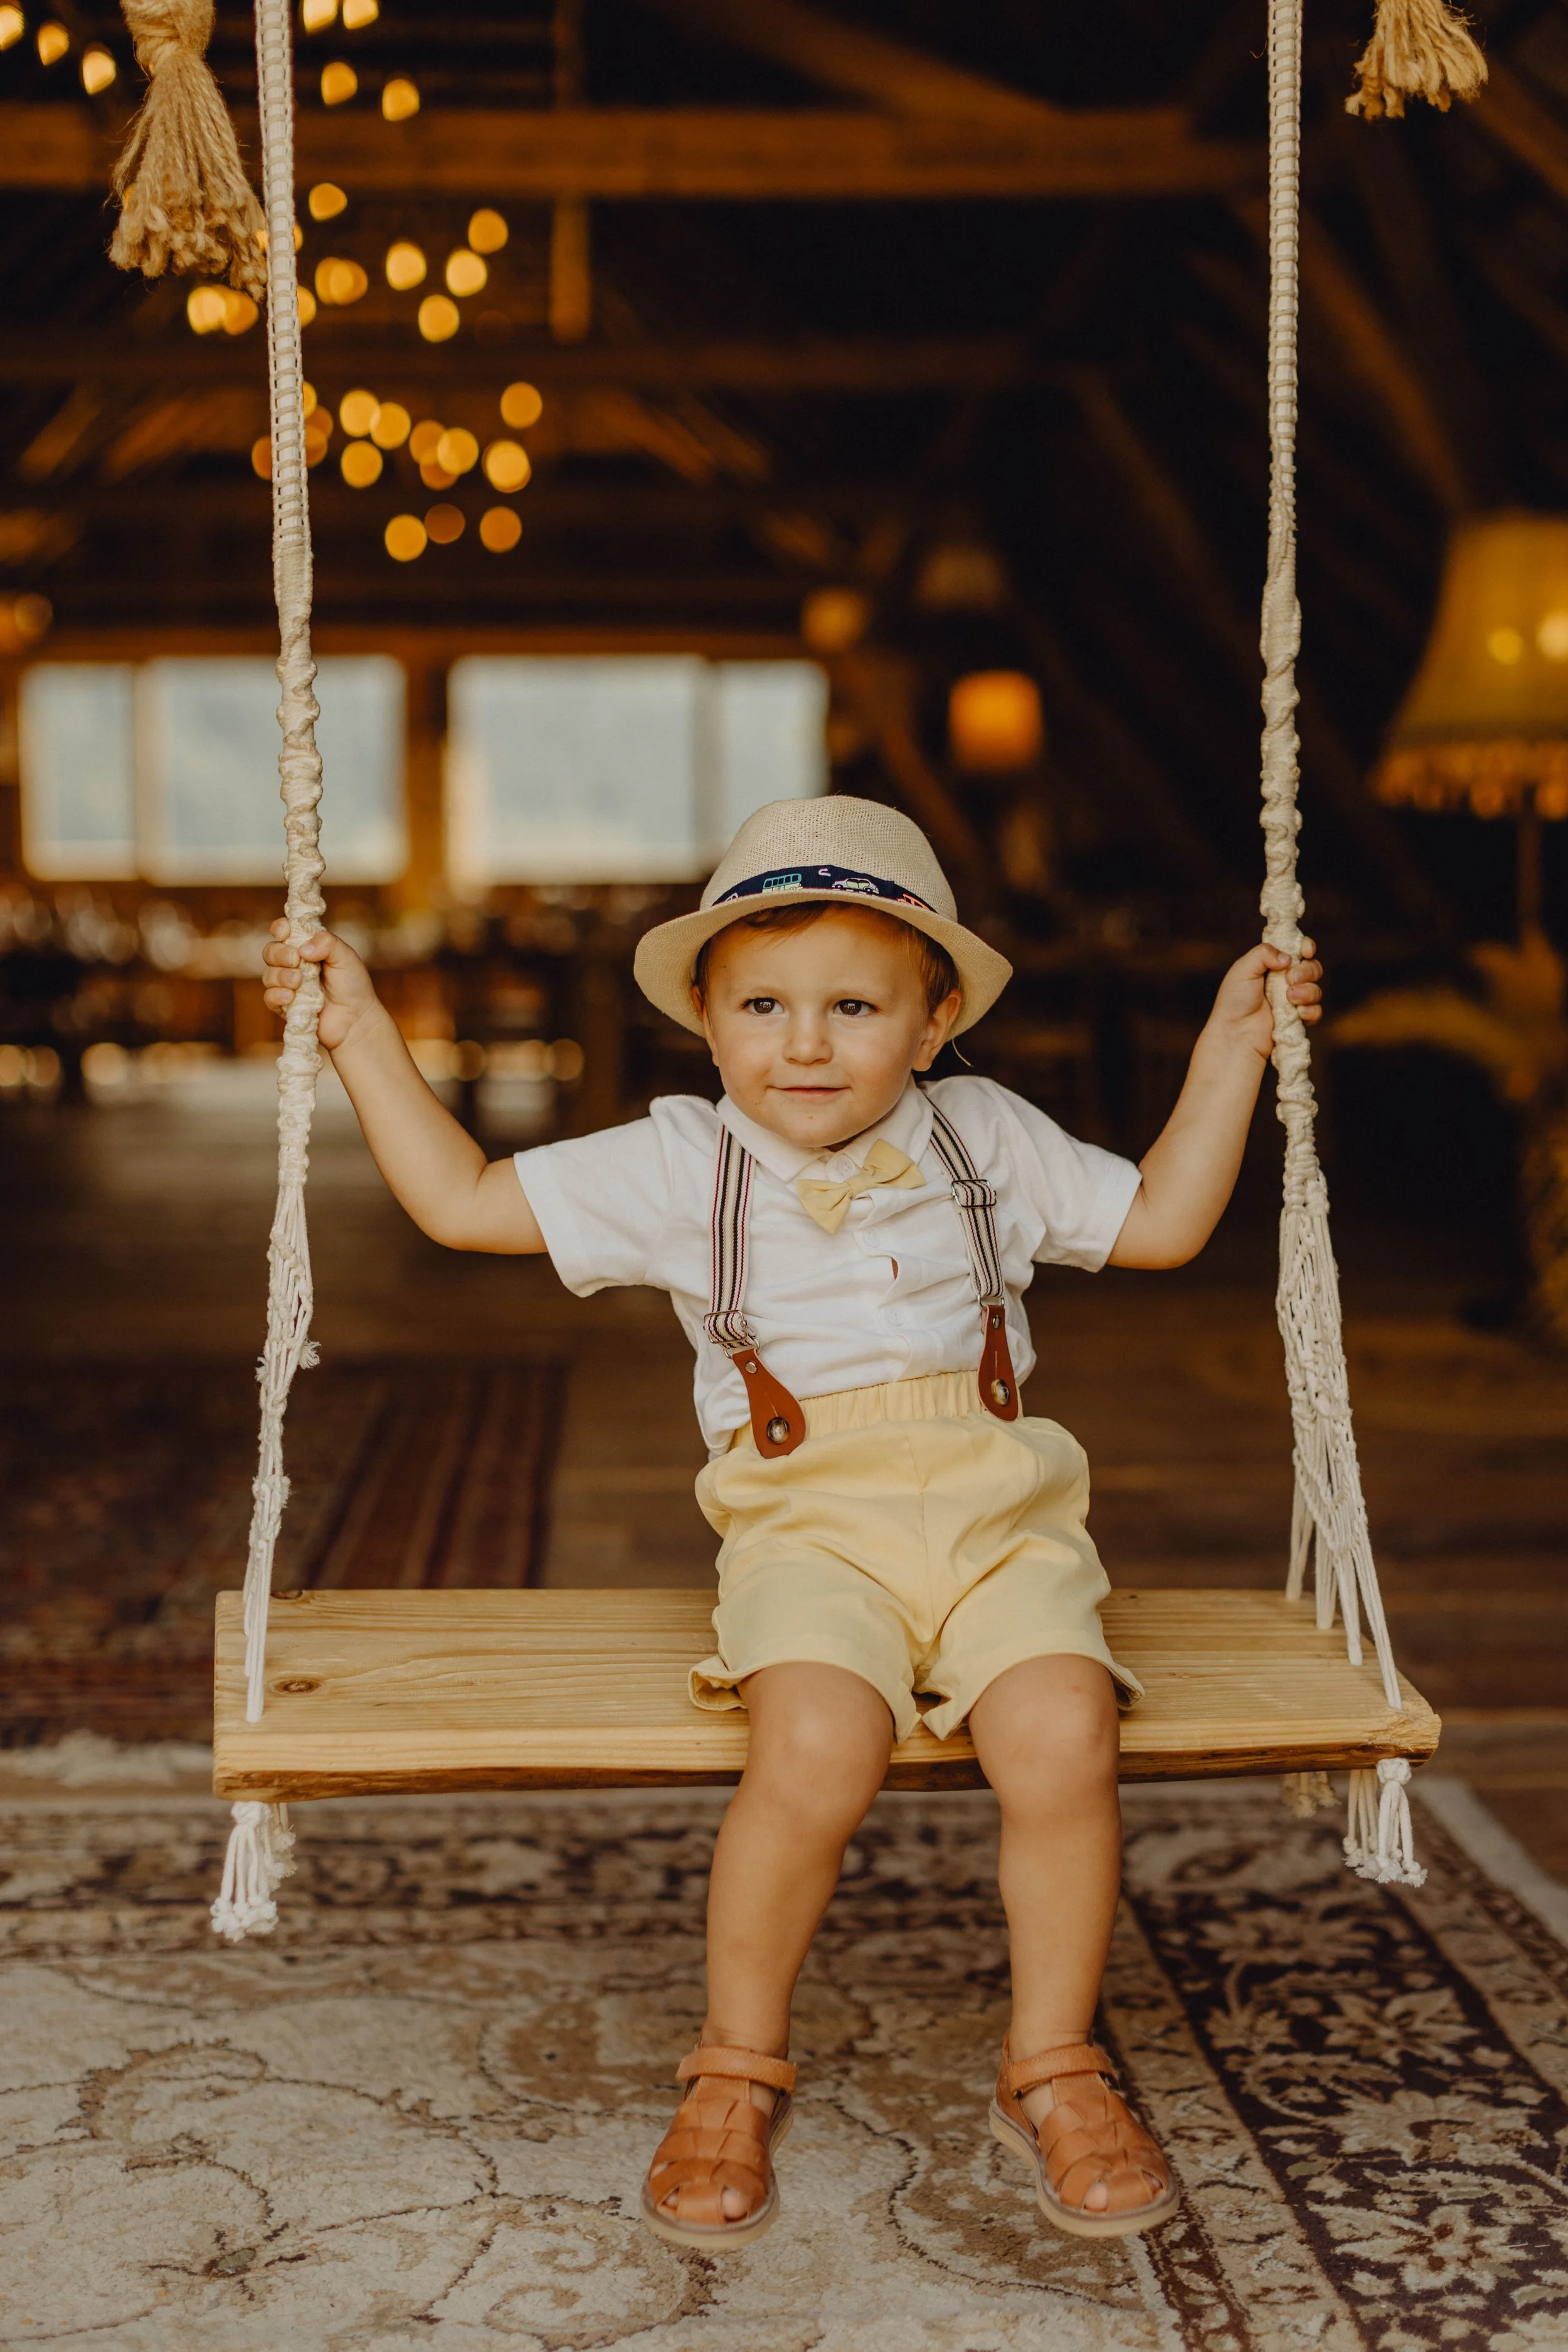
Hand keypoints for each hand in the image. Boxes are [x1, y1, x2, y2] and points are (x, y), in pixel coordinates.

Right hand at [260, 919, 380, 1053]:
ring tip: (299, 982)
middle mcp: (293, 964)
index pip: (283, 931)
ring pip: (268, 975)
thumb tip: (302, 949)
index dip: (280, 928)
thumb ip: (328, 943)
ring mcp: (287, 986)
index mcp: (307, 947)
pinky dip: (277, 995)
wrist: (356, 1019)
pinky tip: (291, 997)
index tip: (285, 932)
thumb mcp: (346, 957)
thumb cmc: (353, 985)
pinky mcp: (285, 1006)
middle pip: (270, 951)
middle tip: (296, 961)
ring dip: (281, 976)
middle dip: (280, 954)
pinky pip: (269, 997)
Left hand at [1209, 938, 1322, 1061]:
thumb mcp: (1243, 969)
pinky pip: (1316, 1011)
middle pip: (1312, 967)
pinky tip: (1298, 1013)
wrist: (1236, 1033)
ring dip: (1307, 991)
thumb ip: (1263, 954)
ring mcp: (1293, 1001)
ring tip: (1289, 998)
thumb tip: (1288, 958)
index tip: (1306, 951)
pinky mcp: (1298, 1019)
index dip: (1306, 947)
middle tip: (1290, 979)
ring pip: (1316, 989)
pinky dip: (1311, 1011)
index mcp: (1272, 965)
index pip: (1297, 949)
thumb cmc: (1234, 1001)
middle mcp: (1285, 981)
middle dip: (1306, 971)